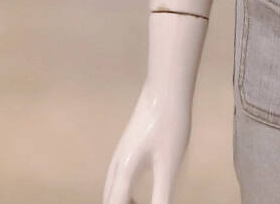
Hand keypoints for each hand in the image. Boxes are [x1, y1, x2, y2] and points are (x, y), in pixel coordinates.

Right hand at [102, 81, 191, 203]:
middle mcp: (117, 163)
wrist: (166, 88)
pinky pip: (118, 177)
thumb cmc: (170, 125)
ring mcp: (121, 153)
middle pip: (109, 198)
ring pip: (112, 188)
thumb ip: (161, 196)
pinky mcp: (129, 146)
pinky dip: (122, 193)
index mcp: (124, 171)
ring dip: (119, 202)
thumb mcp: (168, 165)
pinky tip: (136, 195)